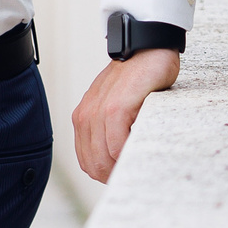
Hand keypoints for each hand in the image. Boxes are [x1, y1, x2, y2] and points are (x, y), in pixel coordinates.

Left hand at [73, 48, 178, 181]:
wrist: (145, 51)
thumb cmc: (137, 83)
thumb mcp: (116, 108)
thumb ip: (111, 131)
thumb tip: (120, 163)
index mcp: (83, 119)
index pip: (87, 162)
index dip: (106, 175)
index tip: (126, 176)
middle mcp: (85, 117)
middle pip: (94, 165)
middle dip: (115, 176)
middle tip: (137, 174)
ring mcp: (98, 112)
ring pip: (105, 158)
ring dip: (123, 167)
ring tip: (143, 163)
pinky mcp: (115, 108)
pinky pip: (117, 144)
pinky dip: (129, 153)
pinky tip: (142, 149)